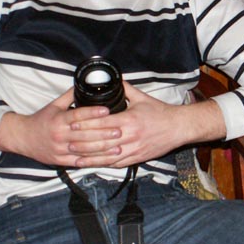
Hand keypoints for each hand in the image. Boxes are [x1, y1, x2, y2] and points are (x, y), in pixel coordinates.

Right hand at [0, 87, 111, 166]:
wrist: (22, 138)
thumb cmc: (41, 120)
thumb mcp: (54, 105)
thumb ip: (70, 95)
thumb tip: (85, 83)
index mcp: (58, 120)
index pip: (78, 115)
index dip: (93, 112)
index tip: (107, 109)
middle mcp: (60, 135)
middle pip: (85, 134)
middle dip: (104, 133)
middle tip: (120, 130)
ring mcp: (61, 149)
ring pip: (85, 150)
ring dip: (103, 149)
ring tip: (119, 146)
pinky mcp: (61, 161)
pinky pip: (81, 162)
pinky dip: (95, 161)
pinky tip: (107, 159)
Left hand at [67, 82, 224, 168]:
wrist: (178, 127)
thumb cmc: (161, 112)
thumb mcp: (142, 97)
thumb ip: (125, 89)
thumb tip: (113, 79)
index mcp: (129, 120)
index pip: (101, 123)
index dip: (84, 124)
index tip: (70, 123)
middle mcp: (129, 137)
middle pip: (100, 141)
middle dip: (81, 142)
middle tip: (65, 141)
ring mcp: (133, 149)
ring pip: (106, 155)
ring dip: (88, 157)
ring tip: (73, 156)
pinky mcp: (136, 158)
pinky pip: (116, 163)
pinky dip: (101, 164)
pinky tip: (90, 164)